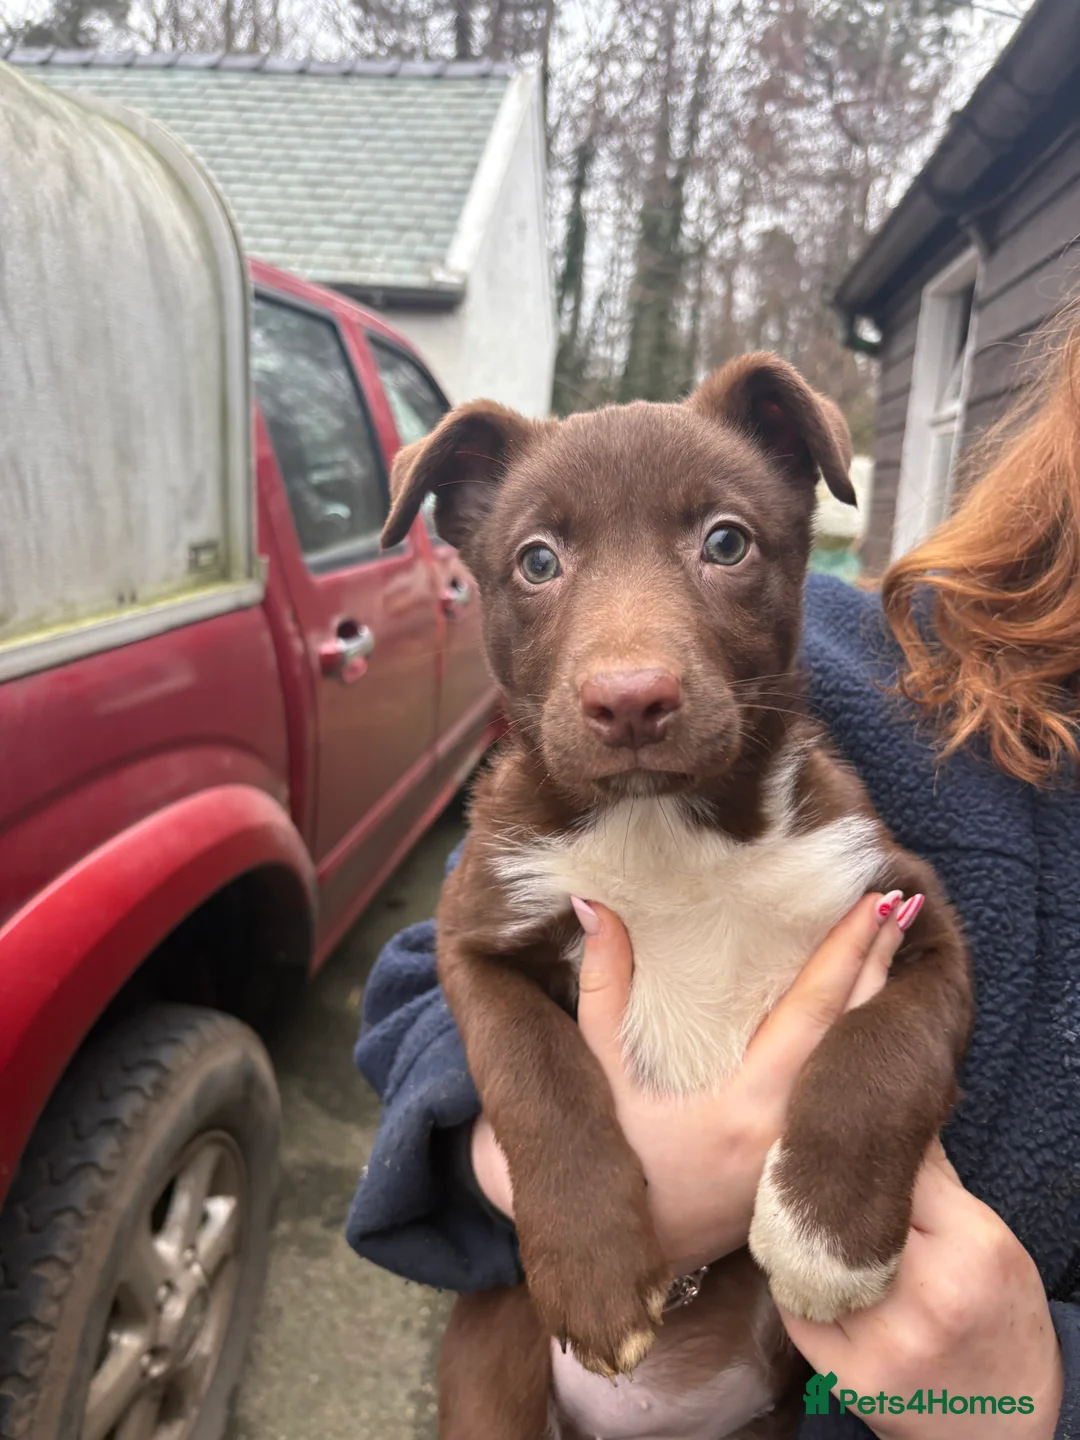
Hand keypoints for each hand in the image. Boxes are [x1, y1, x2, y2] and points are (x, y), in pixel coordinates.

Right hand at [471, 890, 909, 1270]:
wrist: (632, 1248)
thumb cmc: (616, 1154)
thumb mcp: (600, 1068)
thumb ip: (603, 986)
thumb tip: (593, 903)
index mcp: (747, 1103)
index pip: (814, 1011)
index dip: (848, 953)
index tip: (873, 903)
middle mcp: (791, 1132)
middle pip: (854, 1035)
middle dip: (881, 965)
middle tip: (903, 905)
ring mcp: (808, 1157)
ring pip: (864, 1072)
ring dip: (881, 1005)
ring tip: (899, 946)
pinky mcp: (811, 1171)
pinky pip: (857, 1103)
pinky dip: (871, 1056)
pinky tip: (880, 1019)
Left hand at [780, 1143, 1062, 1439]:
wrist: (1003, 1425)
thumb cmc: (1001, 1319)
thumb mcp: (992, 1241)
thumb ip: (938, 1181)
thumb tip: (893, 1120)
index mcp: (972, 1251)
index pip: (896, 1170)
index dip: (867, 1146)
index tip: (846, 1127)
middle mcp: (928, 1298)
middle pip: (849, 1210)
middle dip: (827, 1182)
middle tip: (806, 1153)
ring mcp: (884, 1342)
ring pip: (812, 1253)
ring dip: (799, 1224)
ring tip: (793, 1200)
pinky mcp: (847, 1377)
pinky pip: (796, 1303)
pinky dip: (791, 1275)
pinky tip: (793, 1256)